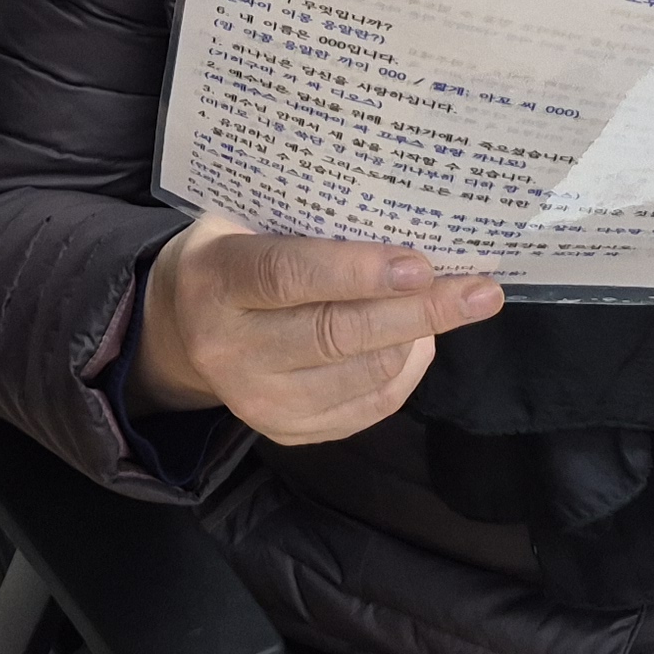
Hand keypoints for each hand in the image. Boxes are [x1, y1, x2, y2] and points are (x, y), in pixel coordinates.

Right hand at [127, 215, 502, 443]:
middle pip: (335, 335)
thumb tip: (407, 228)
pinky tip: (419, 342)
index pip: (289, 278)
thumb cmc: (230, 256)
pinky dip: (404, 374)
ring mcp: (255, 401)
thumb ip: (308, 228)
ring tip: (453, 305)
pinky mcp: (283, 432)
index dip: (358, 272)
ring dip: (418, 340)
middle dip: (417, 312)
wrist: (176, 330)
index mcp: (214, 281)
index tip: (421, 264)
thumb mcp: (244, 221)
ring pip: (359, 377)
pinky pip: (364, 409)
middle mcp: (228, 349)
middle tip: (478, 291)